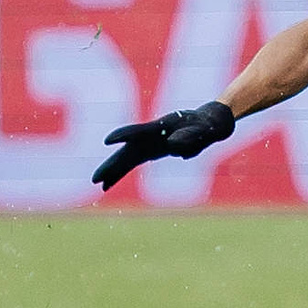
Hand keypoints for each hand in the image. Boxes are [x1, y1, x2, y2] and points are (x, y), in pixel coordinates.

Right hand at [92, 101, 235, 190]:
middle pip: (127, 150)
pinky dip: (119, 173)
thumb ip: (189, 136)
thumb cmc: (207, 125)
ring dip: (112, 171)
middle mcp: (150, 135)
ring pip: (125, 158)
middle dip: (111, 164)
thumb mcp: (204, 130)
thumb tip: (172, 146)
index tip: (108, 141)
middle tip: (96, 178)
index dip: (124, 135)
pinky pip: (131, 163)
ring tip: (99, 184)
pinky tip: (108, 185)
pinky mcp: (150, 151)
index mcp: (162, 126)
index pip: (139, 131)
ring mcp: (148, 143)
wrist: (210, 122)